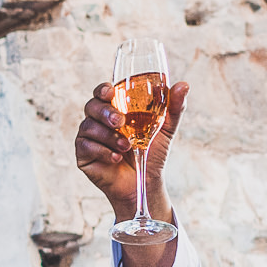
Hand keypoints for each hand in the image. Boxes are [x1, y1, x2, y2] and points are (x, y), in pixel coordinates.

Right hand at [73, 78, 188, 221]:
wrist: (145, 182)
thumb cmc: (152, 152)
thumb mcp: (165, 128)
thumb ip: (173, 107)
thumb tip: (183, 85)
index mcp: (114, 109)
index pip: (102, 92)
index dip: (102, 89)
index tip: (110, 91)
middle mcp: (98, 120)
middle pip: (91, 106)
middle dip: (105, 112)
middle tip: (120, 122)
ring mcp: (88, 137)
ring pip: (88, 126)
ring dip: (109, 136)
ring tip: (127, 146)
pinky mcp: (83, 155)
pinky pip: (85, 146)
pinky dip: (103, 151)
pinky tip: (116, 158)